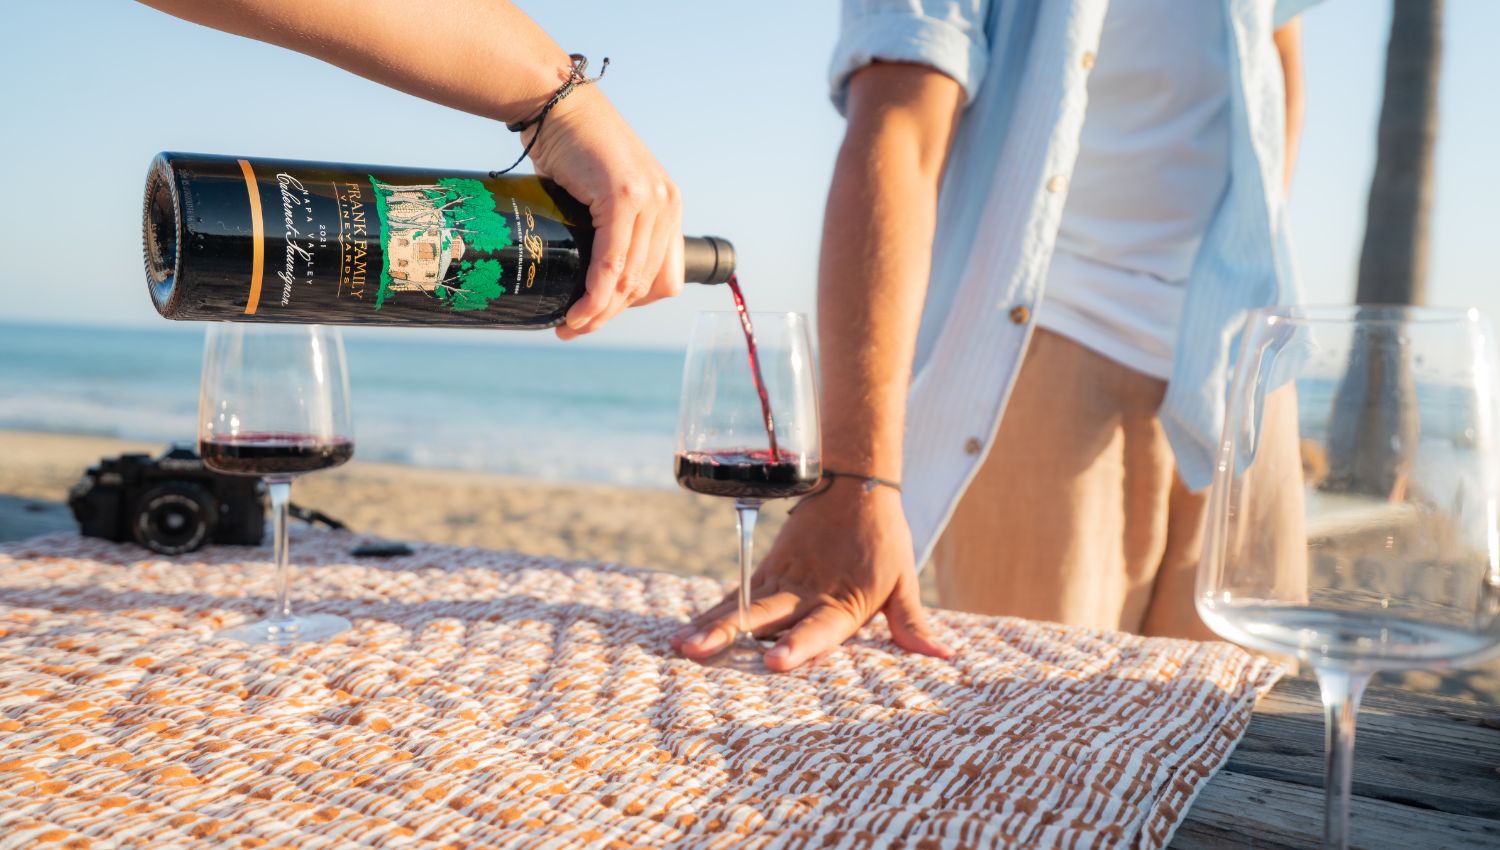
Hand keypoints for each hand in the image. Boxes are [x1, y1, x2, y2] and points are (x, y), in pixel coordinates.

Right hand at [523, 85, 683, 339]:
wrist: (556, 103)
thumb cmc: (570, 149)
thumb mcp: (601, 196)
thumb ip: (609, 232)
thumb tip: (592, 279)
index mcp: (668, 208)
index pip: (663, 278)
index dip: (632, 305)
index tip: (598, 312)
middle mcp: (668, 204)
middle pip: (646, 284)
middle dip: (610, 315)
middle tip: (575, 328)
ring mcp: (650, 199)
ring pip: (630, 278)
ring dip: (600, 310)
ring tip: (570, 325)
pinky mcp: (624, 196)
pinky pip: (614, 259)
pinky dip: (597, 289)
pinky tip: (581, 306)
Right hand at [671, 481, 955, 670]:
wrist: (854, 485)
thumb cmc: (883, 540)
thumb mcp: (903, 580)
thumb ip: (912, 623)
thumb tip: (942, 656)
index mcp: (843, 600)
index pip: (819, 627)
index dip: (799, 645)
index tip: (774, 661)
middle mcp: (806, 591)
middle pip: (765, 616)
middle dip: (731, 636)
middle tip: (700, 653)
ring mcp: (781, 579)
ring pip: (742, 605)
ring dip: (710, 626)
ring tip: (682, 646)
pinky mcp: (766, 569)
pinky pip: (735, 594)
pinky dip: (709, 613)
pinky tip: (683, 634)